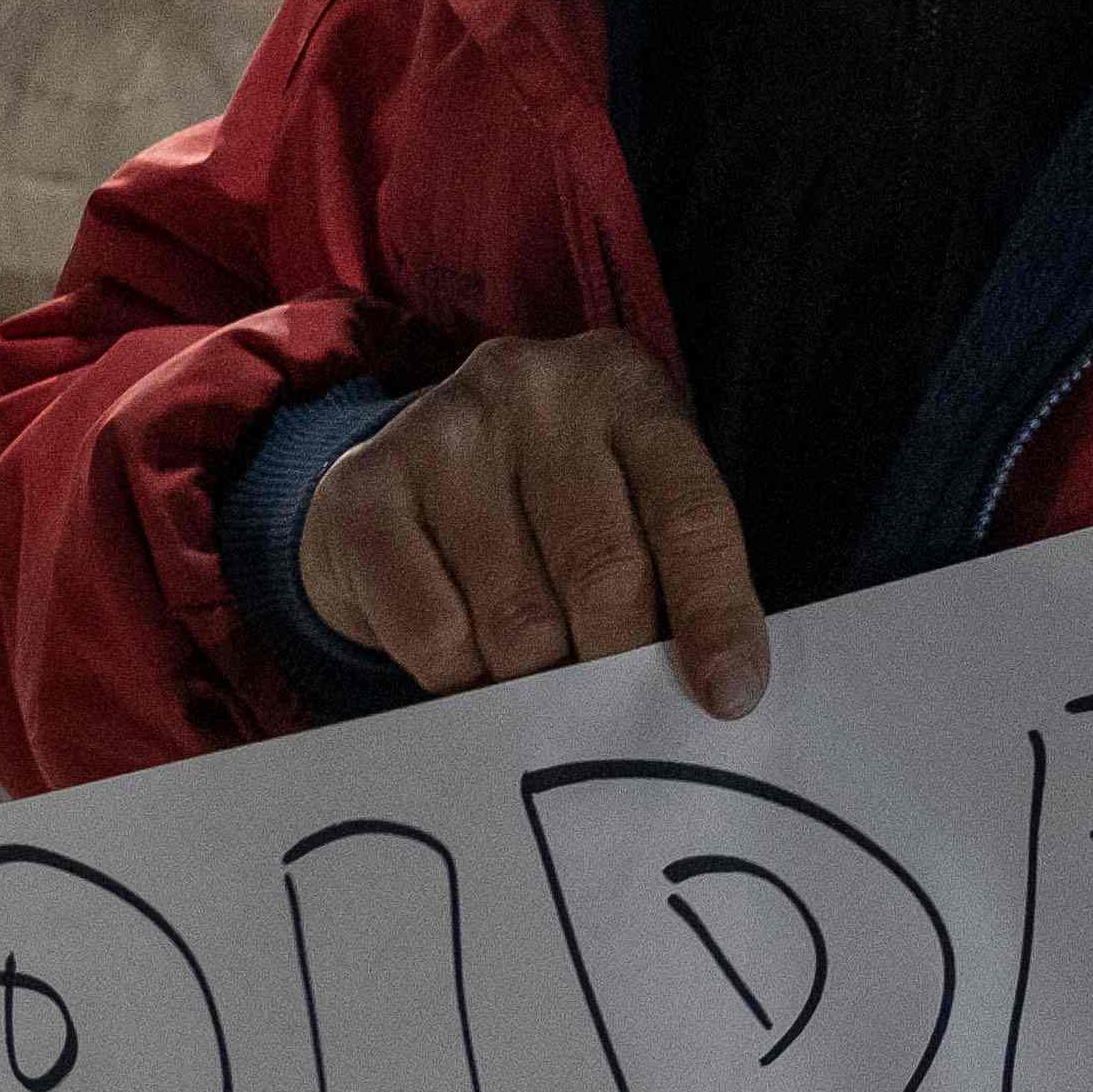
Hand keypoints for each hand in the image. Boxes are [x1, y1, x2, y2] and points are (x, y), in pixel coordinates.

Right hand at [294, 331, 769, 719]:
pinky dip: (459, 677)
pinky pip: (435, 636)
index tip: (726, 697)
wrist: (396, 476)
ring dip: (532, 677)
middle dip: (615, 663)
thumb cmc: (543, 504)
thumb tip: (712, 692)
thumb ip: (670, 569)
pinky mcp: (366, 489)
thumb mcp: (626, 499)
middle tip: (607, 706)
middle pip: (604, 572)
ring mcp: (443, 430)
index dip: (716, 615)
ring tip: (530, 667)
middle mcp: (532, 388)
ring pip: (519, 621)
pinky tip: (463, 652)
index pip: (690, 514)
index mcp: (623, 386)